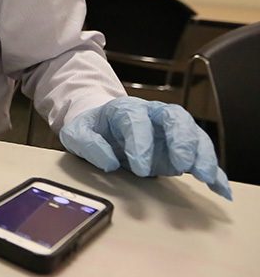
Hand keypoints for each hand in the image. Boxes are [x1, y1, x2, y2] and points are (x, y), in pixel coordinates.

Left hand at [59, 96, 231, 199]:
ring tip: (206, 177)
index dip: (141, 142)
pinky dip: (214, 171)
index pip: (136, 119)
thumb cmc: (92, 129)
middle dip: (181, 140)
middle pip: (174, 117)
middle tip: (182, 165)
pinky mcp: (180, 148)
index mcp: (125, 109)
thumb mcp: (76, 133)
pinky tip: (221, 188)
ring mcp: (169, 131)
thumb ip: (87, 143)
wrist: (102, 126)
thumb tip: (108, 162)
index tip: (140, 167)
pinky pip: (201, 156)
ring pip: (193, 134)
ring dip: (202, 155)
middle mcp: (153, 115)